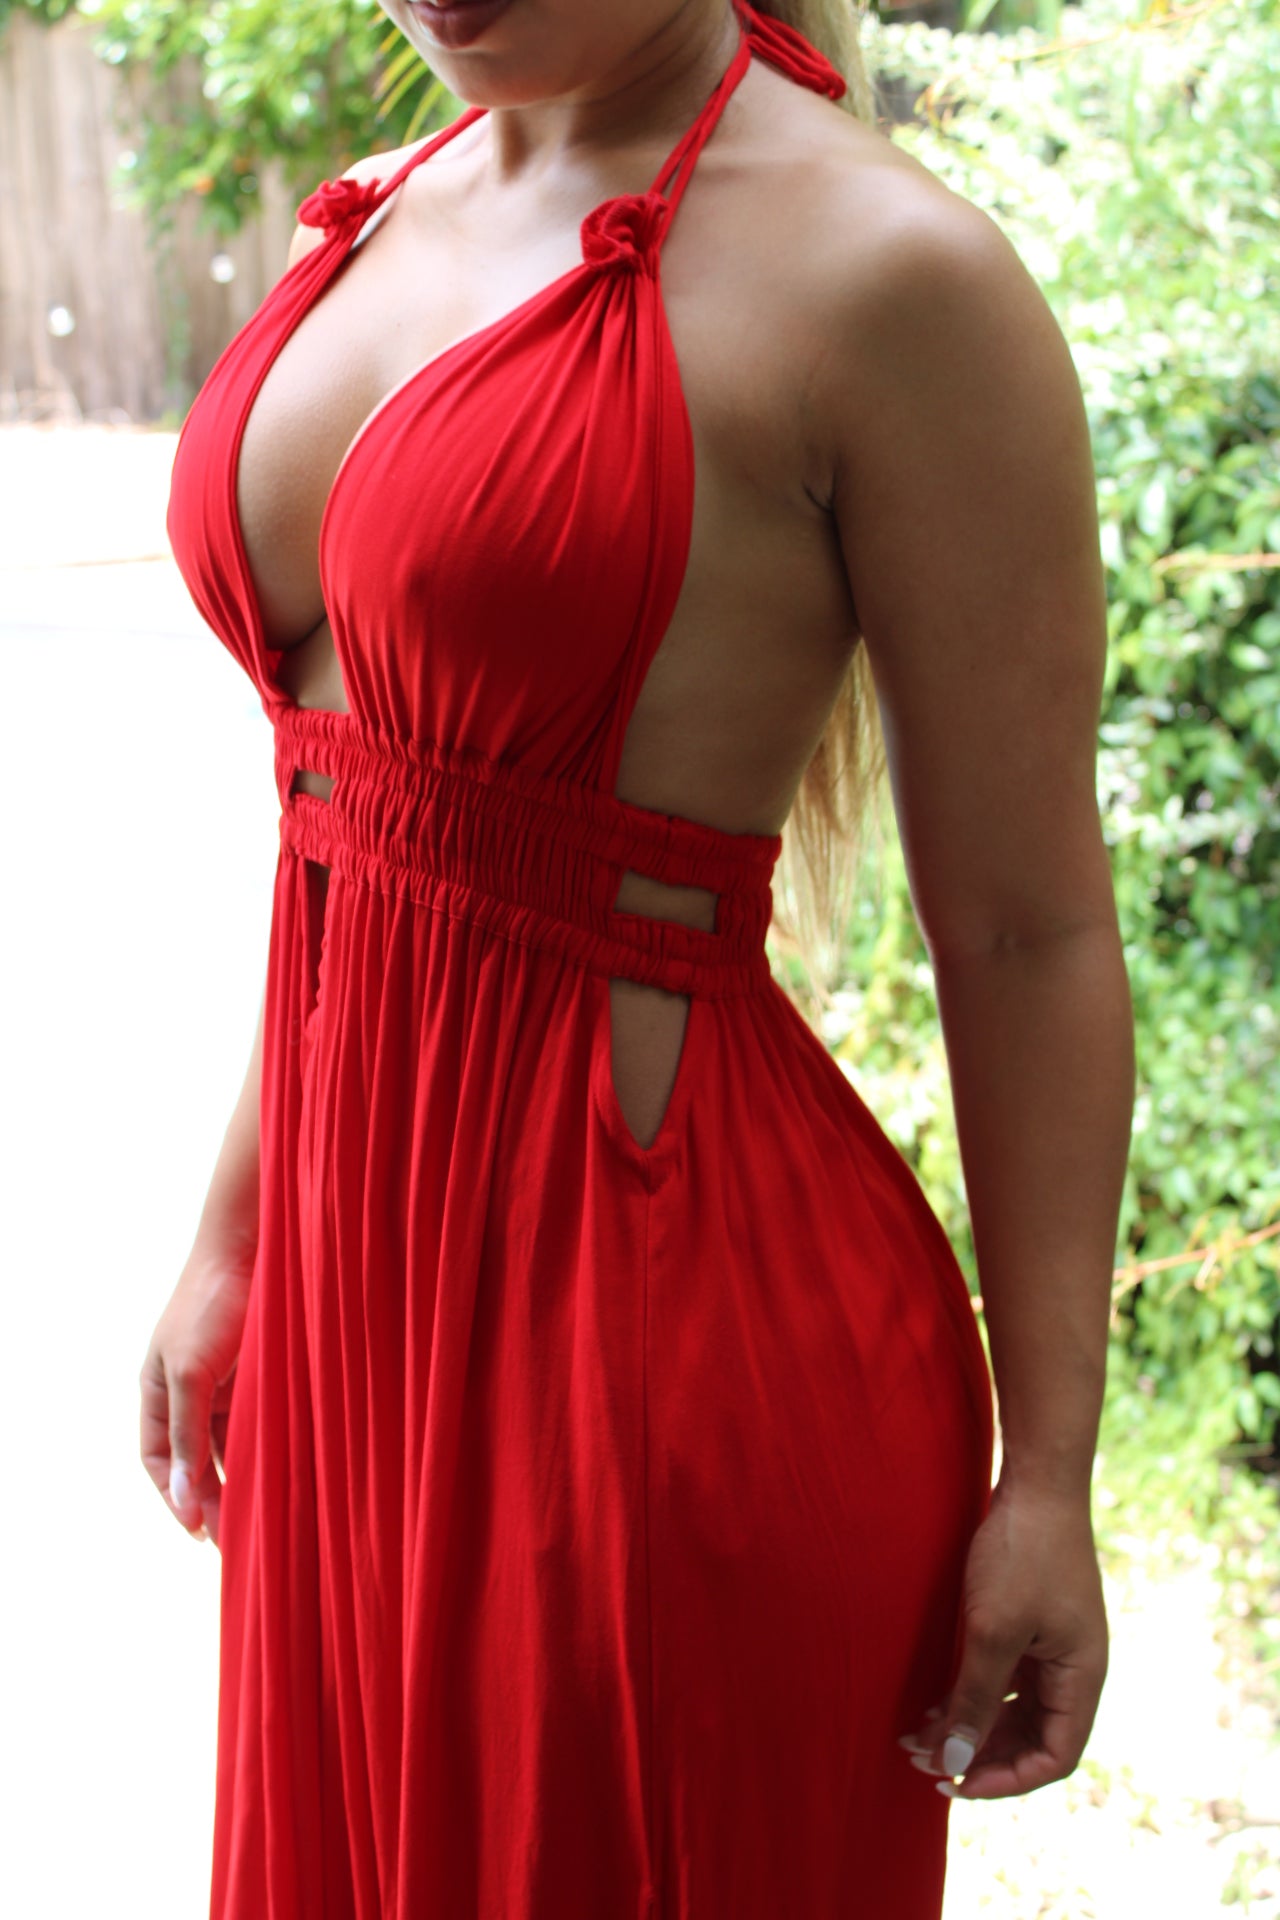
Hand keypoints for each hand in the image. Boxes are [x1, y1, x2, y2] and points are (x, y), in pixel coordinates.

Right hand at [139, 1234, 255, 1549]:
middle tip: (239, 1541)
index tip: (200, 1531)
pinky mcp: (260, 1371)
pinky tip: (287, 1473)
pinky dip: (270, 1447)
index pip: (156, 1458)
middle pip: (196, 1457)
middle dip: (214, 1497)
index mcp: (157, 1389)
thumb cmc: (211, 1302)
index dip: (174, 1495)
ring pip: (233, 1442)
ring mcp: (226, 1380)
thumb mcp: (191, 1372)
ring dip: (246, 1477)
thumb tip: (181, 1499)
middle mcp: (190, 1389)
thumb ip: (186, 1435)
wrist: (257, 1244)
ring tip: (267, 1518)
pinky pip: (262, 1420)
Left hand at [896, 1475, 1108, 1798]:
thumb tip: (952, 1764)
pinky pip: (1002, 1677)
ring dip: (966, 1725)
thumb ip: (974, 1701)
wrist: (1034, 1481)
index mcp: (1081, 1678)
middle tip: (920, 1760)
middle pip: (1030, 1738)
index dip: (1005, 1779)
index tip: (953, 1782)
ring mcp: (1051, 1646)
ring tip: (914, 1736)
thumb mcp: (993, 1632)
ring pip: (1011, 1709)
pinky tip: (929, 1700)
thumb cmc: (1023, 1553)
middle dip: (976, 1754)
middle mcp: (1073, 1669)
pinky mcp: (1029, 1623)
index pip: (1054, 1758)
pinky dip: (968, 1692)